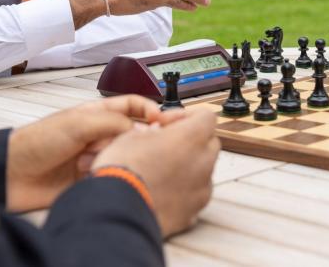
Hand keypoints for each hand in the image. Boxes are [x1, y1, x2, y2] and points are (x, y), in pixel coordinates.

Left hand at [5, 95, 162, 212]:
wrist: (13, 175)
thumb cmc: (37, 142)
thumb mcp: (79, 123)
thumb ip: (114, 123)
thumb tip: (143, 130)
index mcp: (98, 113)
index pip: (134, 106)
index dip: (152, 110)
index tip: (165, 121)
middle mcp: (100, 134)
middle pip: (134, 133)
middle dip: (132, 139)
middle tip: (125, 145)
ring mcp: (98, 157)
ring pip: (124, 155)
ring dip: (113, 158)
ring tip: (90, 161)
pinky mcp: (94, 179)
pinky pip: (113, 175)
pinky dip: (108, 175)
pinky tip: (92, 175)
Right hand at [92, 107, 219, 237]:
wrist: (119, 211)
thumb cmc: (123, 173)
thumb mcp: (130, 137)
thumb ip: (151, 131)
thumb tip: (154, 133)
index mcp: (191, 137)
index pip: (207, 116)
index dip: (189, 117)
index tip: (172, 123)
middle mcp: (203, 161)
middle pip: (209, 142)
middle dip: (192, 141)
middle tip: (167, 145)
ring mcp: (201, 188)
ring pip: (204, 170)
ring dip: (190, 166)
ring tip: (162, 171)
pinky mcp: (194, 211)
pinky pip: (196, 193)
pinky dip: (185, 190)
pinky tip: (162, 191)